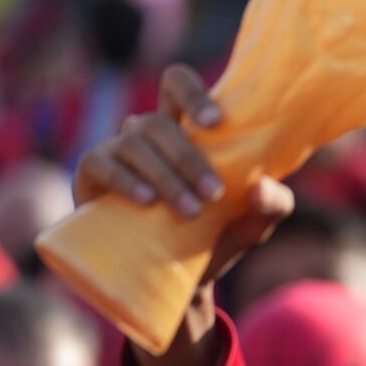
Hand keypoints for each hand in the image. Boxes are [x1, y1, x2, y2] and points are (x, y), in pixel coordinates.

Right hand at [76, 65, 295, 365]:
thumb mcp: (251, 225)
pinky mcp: (92, 176)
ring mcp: (117, 151)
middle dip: (189, 157)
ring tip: (190, 211)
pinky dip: (125, 180)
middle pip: (159, 122)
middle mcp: (147, 134)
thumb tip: (262, 187)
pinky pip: (100, 164)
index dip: (192, 93)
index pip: (177, 85)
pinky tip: (147, 200)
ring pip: (133, 141)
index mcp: (185, 130)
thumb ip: (272, 205)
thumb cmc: (215, 237)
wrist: (177, 279)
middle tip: (214, 194)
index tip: (216, 120)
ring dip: (165, 175)